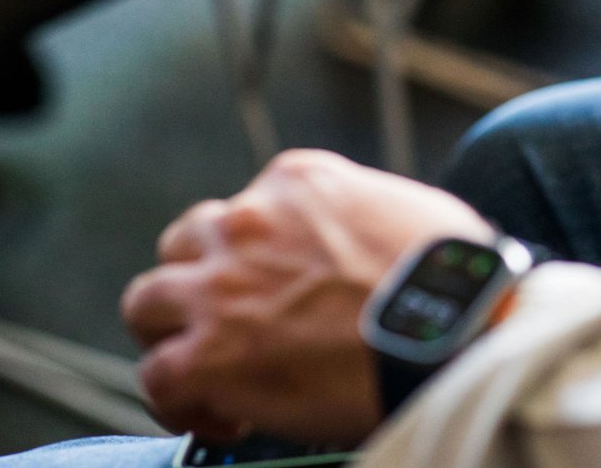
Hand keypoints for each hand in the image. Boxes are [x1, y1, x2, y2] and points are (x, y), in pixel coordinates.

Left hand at [120, 149, 491, 445]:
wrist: (453, 333)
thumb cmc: (452, 279)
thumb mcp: (409, 209)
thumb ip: (365, 215)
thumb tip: (372, 245)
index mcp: (298, 183)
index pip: (246, 207)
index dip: (254, 254)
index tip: (275, 287)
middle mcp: (248, 223)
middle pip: (185, 244)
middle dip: (202, 281)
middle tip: (230, 321)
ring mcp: (220, 288)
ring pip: (147, 302)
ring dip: (173, 333)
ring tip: (207, 369)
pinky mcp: (207, 355)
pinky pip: (158, 378)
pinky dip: (181, 402)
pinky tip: (222, 418)